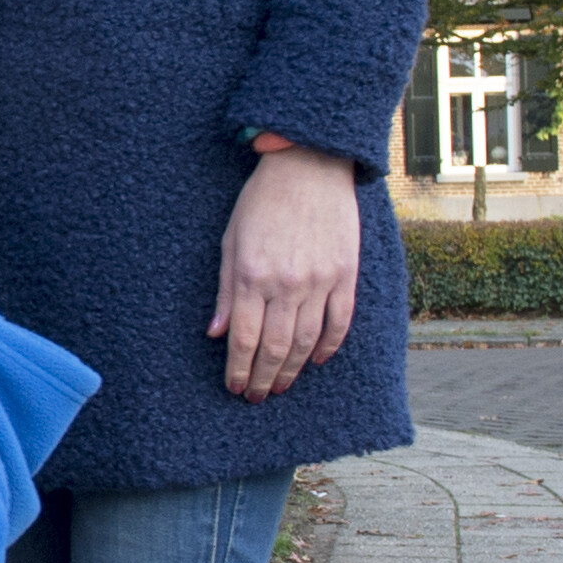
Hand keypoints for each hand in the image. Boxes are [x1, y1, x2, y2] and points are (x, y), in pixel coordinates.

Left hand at [209, 140, 361, 399]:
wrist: (309, 166)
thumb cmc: (262, 201)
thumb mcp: (231, 241)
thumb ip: (226, 290)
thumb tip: (216, 333)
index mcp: (252, 275)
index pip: (244, 339)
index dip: (238, 369)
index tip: (235, 388)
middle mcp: (286, 284)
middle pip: (274, 347)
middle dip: (263, 378)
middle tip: (257, 396)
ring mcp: (320, 281)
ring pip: (306, 342)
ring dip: (291, 369)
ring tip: (281, 385)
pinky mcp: (346, 274)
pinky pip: (339, 322)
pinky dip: (328, 347)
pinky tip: (315, 360)